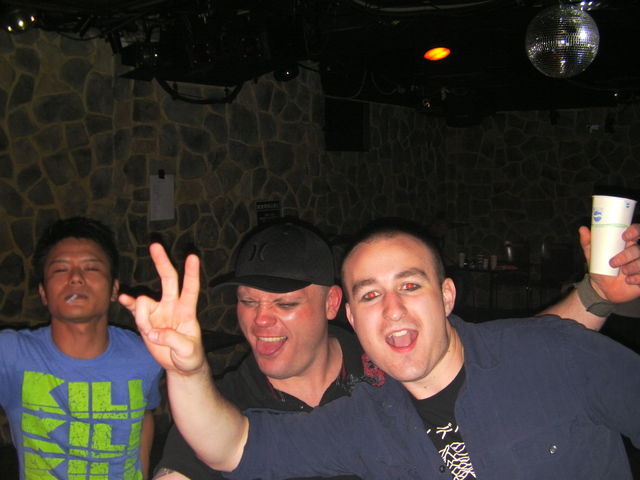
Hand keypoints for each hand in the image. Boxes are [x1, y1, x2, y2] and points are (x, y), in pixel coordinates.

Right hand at [119, 243, 205, 374]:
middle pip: (168, 279)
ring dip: (143, 319)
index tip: (192, 256)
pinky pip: (134, 308)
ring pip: (144, 304)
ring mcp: (157, 311)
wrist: (178, 366)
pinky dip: (128, 302)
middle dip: (162, 261)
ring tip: (152, 336)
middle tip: (155, 244)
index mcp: (187, 311)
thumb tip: (154, 332)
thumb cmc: (190, 356)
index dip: (192, 273)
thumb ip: (172, 340)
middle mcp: (172, 306)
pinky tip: (122, 297)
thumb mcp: (187, 351)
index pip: (190, 288)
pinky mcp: (145, 320)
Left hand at [579, 224, 639, 302]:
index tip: (624, 237)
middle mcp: (637, 253)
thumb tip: (582, 229)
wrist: (604, 289)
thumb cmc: (601, 270)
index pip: (637, 231)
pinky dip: (637, 278)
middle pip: (639, 248)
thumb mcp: (593, 256)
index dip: (635, 230)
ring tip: (623, 272)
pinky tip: (629, 281)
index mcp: (627, 244)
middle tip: (613, 263)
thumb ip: (588, 243)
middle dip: (627, 255)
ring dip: (633, 267)